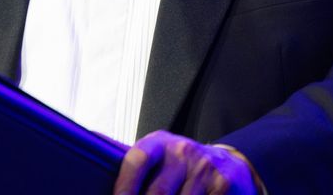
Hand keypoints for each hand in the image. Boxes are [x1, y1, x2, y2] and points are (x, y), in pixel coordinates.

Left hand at [114, 132, 257, 194]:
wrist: (227, 164)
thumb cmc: (182, 165)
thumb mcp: (160, 157)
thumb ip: (137, 167)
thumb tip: (104, 169)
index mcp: (159, 142)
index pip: (138, 160)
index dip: (125, 184)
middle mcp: (181, 151)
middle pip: (158, 192)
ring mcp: (203, 167)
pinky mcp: (222, 183)